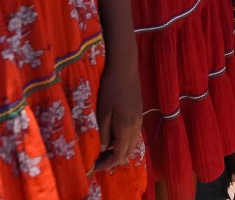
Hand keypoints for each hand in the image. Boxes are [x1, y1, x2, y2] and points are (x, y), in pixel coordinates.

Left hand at [93, 51, 142, 171]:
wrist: (125, 68)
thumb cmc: (110, 89)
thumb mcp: (102, 113)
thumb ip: (103, 133)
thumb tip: (102, 150)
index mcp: (126, 129)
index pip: (119, 155)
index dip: (108, 164)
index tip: (95, 167)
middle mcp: (136, 127)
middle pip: (128, 152)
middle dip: (114, 160)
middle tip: (99, 161)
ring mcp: (139, 120)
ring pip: (132, 144)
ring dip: (120, 152)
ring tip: (105, 151)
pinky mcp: (139, 113)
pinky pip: (134, 135)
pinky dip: (124, 142)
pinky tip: (113, 137)